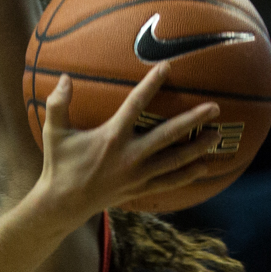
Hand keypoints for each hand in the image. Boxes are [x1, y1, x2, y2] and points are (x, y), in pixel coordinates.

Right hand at [35, 62, 219, 223]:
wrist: (63, 204)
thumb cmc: (59, 166)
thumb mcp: (54, 133)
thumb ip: (58, 104)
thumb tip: (65, 78)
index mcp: (112, 137)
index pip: (135, 105)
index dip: (152, 84)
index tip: (168, 67)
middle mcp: (130, 156)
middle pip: (168, 135)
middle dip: (192, 120)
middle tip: (215, 107)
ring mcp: (137, 175)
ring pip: (173, 160)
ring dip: (196, 148)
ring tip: (215, 136)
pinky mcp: (138, 189)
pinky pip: (168, 182)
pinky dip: (186, 175)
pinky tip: (203, 167)